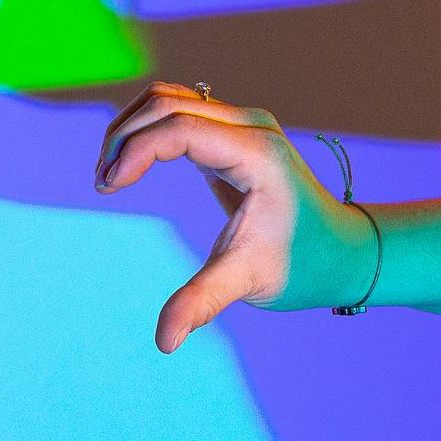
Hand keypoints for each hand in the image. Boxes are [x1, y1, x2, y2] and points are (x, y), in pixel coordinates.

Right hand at [95, 82, 375, 352]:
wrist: (337, 252)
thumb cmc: (299, 266)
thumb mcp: (249, 282)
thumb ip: (202, 302)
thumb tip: (163, 342)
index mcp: (256, 155)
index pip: (179, 127)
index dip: (135, 150)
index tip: (107, 187)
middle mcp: (251, 127)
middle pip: (167, 102)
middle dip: (124, 136)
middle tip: (102, 184)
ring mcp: (243, 124)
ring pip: (169, 99)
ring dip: (132, 128)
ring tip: (111, 175)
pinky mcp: (233, 131)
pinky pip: (180, 111)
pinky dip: (148, 130)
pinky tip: (132, 166)